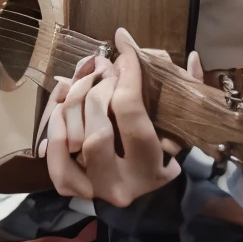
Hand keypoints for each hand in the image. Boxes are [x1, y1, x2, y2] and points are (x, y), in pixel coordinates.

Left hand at [39, 29, 204, 207]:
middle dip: (98, 90)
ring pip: (73, 141)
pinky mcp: (73, 187)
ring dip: (73, 104)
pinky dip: (55, 128)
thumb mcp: (182, 122)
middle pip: (98, 130)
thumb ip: (186, 86)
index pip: (131, 112)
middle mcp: (121, 184)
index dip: (126, 73)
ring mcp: (93, 188)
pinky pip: (55, 157)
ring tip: (82, 82)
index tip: (124, 49)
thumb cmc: (169, 152)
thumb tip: (188, 55)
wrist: (144, 192)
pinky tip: (63, 108)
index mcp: (152, 167)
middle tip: (103, 67)